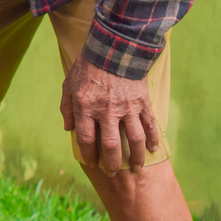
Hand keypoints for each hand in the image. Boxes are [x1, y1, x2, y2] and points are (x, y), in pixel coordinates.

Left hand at [60, 56, 158, 174]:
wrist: (113, 47)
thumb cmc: (87, 67)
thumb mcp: (68, 85)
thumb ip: (66, 108)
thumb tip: (68, 129)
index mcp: (86, 107)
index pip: (87, 139)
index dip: (89, 154)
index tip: (92, 162)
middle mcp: (106, 110)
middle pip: (111, 145)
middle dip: (112, 163)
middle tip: (113, 173)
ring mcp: (127, 107)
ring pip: (134, 139)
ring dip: (136, 157)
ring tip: (136, 168)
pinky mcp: (142, 102)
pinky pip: (149, 124)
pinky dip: (152, 138)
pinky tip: (153, 149)